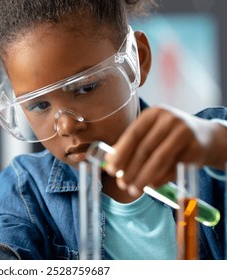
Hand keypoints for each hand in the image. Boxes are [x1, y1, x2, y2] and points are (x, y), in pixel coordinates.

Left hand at [104, 105, 226, 195]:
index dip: (120, 153)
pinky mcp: (196, 149)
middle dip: (130, 169)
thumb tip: (108, 160)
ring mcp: (185, 133)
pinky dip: (160, 179)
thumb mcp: (150, 133)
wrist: (204, 136)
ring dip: (143, 177)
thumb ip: (130, 144)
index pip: (133, 135)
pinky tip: (150, 185)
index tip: (110, 169)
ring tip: (133, 190)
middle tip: (121, 184)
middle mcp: (170, 119)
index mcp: (154, 113)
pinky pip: (174, 168)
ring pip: (159, 160)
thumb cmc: (168, 136)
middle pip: (145, 149)